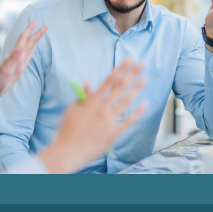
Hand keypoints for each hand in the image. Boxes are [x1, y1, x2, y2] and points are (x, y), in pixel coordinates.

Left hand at [0, 21, 47, 110]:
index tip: (36, 21)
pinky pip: (28, 55)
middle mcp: (18, 55)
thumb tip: (21, 48)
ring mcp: (19, 61)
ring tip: (40, 32)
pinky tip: (33, 48)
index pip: (24, 39)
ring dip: (34, 39)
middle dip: (36, 33)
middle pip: (28, 41)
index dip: (30, 30)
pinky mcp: (20, 66)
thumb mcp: (6, 70)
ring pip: (29, 47)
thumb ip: (13, 59)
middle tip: (45, 25)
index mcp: (15, 54)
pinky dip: (32, 49)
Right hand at [38, 58, 147, 173]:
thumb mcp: (72, 109)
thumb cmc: (68, 130)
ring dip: (137, 88)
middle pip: (120, 87)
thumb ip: (83, 96)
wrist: (68, 151)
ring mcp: (109, 121)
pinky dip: (137, 112)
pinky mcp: (114, 133)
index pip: (109, 79)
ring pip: (126, 101)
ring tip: (144, 79)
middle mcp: (102, 108)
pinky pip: (128, 120)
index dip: (120, 68)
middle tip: (141, 64)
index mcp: (91, 101)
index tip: (129, 60)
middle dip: (132, 73)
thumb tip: (87, 82)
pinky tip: (145, 104)